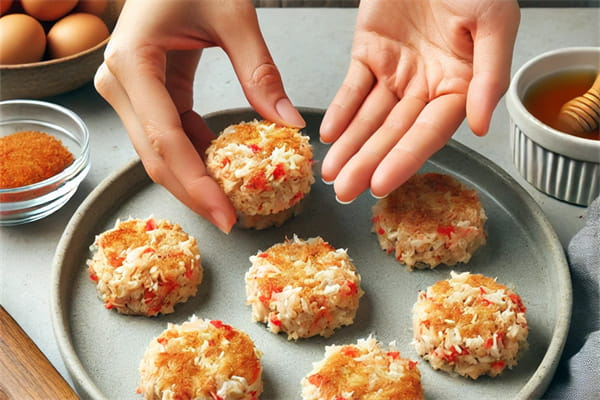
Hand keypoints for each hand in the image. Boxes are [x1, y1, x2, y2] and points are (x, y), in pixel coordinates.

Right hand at [94, 0, 304, 232]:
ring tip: (231, 198)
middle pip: (155, 155)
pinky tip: (220, 163)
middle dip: (193, 192)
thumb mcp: (232, 15)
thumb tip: (288, 124)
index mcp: (133, 62)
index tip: (225, 215)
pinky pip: (166, 133)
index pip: (164, 139)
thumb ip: (260, 71)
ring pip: (157, 150)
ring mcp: (125, 88)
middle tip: (231, 220)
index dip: (195, 184)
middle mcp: (118, 81)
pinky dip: (193, 152)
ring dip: (193, 176)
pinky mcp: (142, 90)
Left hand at [320, 0, 519, 202]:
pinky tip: (329, 133)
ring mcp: (396, 71)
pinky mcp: (369, 52)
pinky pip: (352, 87)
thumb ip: (490, 76)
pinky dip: (340, 110)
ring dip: (350, 144)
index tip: (380, 185)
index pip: (429, 132)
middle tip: (345, 191)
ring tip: (331, 172)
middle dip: (368, 162)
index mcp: (460, 86)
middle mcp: (426, 86)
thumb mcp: (494, 22)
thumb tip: (482, 126)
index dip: (404, 159)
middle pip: (393, 132)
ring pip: (369, 116)